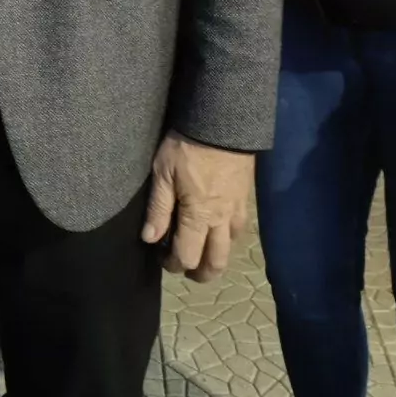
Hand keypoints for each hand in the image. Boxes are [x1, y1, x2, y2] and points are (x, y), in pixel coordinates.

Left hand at [142, 134, 253, 281]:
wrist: (222, 123)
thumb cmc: (187, 146)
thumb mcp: (163, 173)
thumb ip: (158, 209)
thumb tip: (150, 239)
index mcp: (198, 216)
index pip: (187, 257)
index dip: (173, 264)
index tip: (162, 258)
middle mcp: (221, 220)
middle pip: (216, 262)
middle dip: (200, 273)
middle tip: (185, 270)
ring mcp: (236, 210)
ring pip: (231, 248)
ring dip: (216, 258)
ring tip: (201, 252)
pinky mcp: (245, 199)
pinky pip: (240, 229)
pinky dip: (228, 239)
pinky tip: (218, 231)